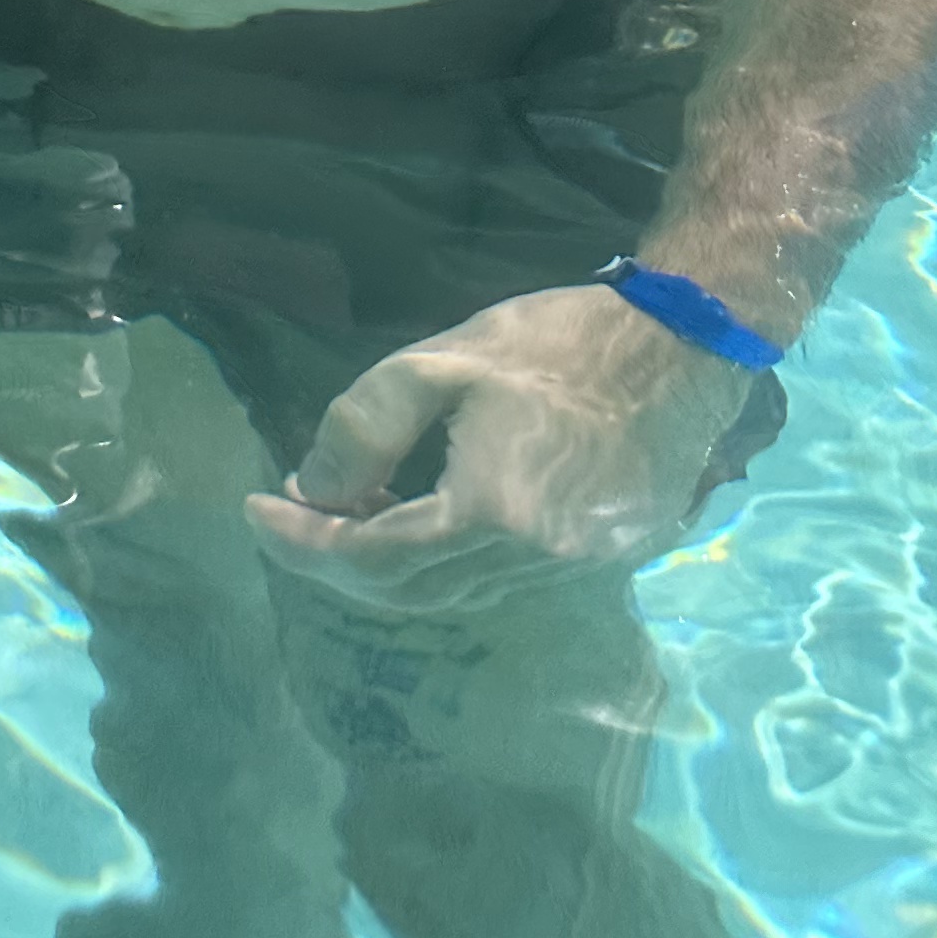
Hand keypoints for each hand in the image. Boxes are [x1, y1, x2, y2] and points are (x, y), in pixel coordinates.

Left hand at [244, 285, 751, 607]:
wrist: (681, 350)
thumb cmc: (558, 344)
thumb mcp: (445, 359)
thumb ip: (367, 425)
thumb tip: (315, 488)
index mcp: (489, 514)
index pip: (370, 556)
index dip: (303, 540)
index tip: (254, 508)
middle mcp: (529, 563)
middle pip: (409, 592)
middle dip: (337, 560)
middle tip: (292, 512)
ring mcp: (572, 571)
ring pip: (454, 593)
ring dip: (391, 563)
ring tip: (349, 505)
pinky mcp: (601, 562)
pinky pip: (500, 581)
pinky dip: (447, 561)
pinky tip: (426, 514)